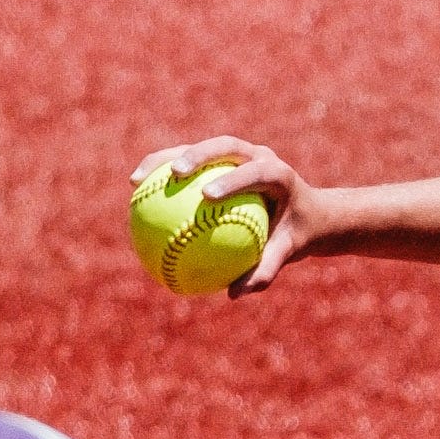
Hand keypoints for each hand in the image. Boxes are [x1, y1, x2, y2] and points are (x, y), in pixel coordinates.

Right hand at [128, 136, 319, 296]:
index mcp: (279, 174)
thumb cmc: (296, 234)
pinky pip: (189, 164)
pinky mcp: (221, 159)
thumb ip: (267, 269)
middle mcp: (258, 155)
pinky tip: (136, 192)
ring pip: (200, 148)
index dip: (233, 179)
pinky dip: (162, 174)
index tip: (208, 196)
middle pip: (225, 145)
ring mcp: (239, 154)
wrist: (303, 212)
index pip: (257, 171)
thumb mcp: (289, 253)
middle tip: (174, 172)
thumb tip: (235, 292)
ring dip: (166, 157)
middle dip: (197, 154)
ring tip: (137, 179)